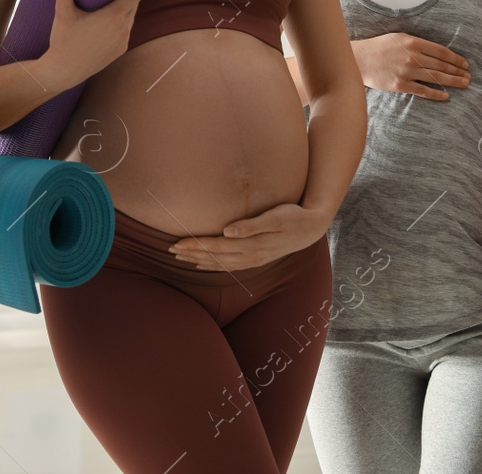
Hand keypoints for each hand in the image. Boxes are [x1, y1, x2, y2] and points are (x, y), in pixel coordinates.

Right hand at [43, 0, 144, 84]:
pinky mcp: (120, 50)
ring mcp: (123, 41)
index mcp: (114, 17)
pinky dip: (123, 20)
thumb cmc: (63, 41)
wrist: (64, 72)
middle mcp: (123, 29)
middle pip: (135, 3)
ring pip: (131, 17)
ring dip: (128, 6)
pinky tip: (113, 16)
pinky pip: (126, 30)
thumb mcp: (63, 13)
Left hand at [168, 203, 328, 271]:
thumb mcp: (275, 217)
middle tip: (170, 250)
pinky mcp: (255, 259)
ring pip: (219, 264)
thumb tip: (228, 231)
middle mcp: (250, 257)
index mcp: (252, 246)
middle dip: (192, 253)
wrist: (311, 229)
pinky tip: (203, 263)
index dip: (196, 245)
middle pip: (214, 257)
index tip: (177, 243)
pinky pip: (228, 265)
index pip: (216, 246)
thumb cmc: (293, 217)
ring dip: (199, 260)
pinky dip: (213, 265)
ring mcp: (253, 260)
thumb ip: (251, 225)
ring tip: (181, 257)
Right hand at [352, 32, 470, 100]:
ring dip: (452, 81)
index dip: (456, 58)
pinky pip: (422, 91)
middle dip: (458, 71)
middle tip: (469, 76)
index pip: (441, 51)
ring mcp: (406, 72)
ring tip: (464, 84)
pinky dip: (436, 94)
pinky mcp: (400, 85)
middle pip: (441, 65)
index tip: (465, 64)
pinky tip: (446, 96)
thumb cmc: (381, 46)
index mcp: (413, 43)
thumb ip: (418, 43)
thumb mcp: (400, 37)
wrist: (360, 60)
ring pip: (435, 78)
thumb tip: (438, 52)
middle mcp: (412, 57)